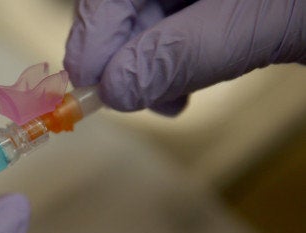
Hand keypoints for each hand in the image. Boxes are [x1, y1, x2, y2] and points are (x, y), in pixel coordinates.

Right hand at [64, 0, 305, 114]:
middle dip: (126, 56)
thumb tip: (116, 90)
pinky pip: (170, 24)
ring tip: (176, 96)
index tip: (89, 91)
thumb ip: (184, 53)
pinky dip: (173, 58)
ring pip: (143, 19)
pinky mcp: (203, 2)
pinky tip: (189, 78)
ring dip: (150, 64)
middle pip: (122, 5)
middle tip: (146, 101)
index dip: (94, 39)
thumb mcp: (264, 21)